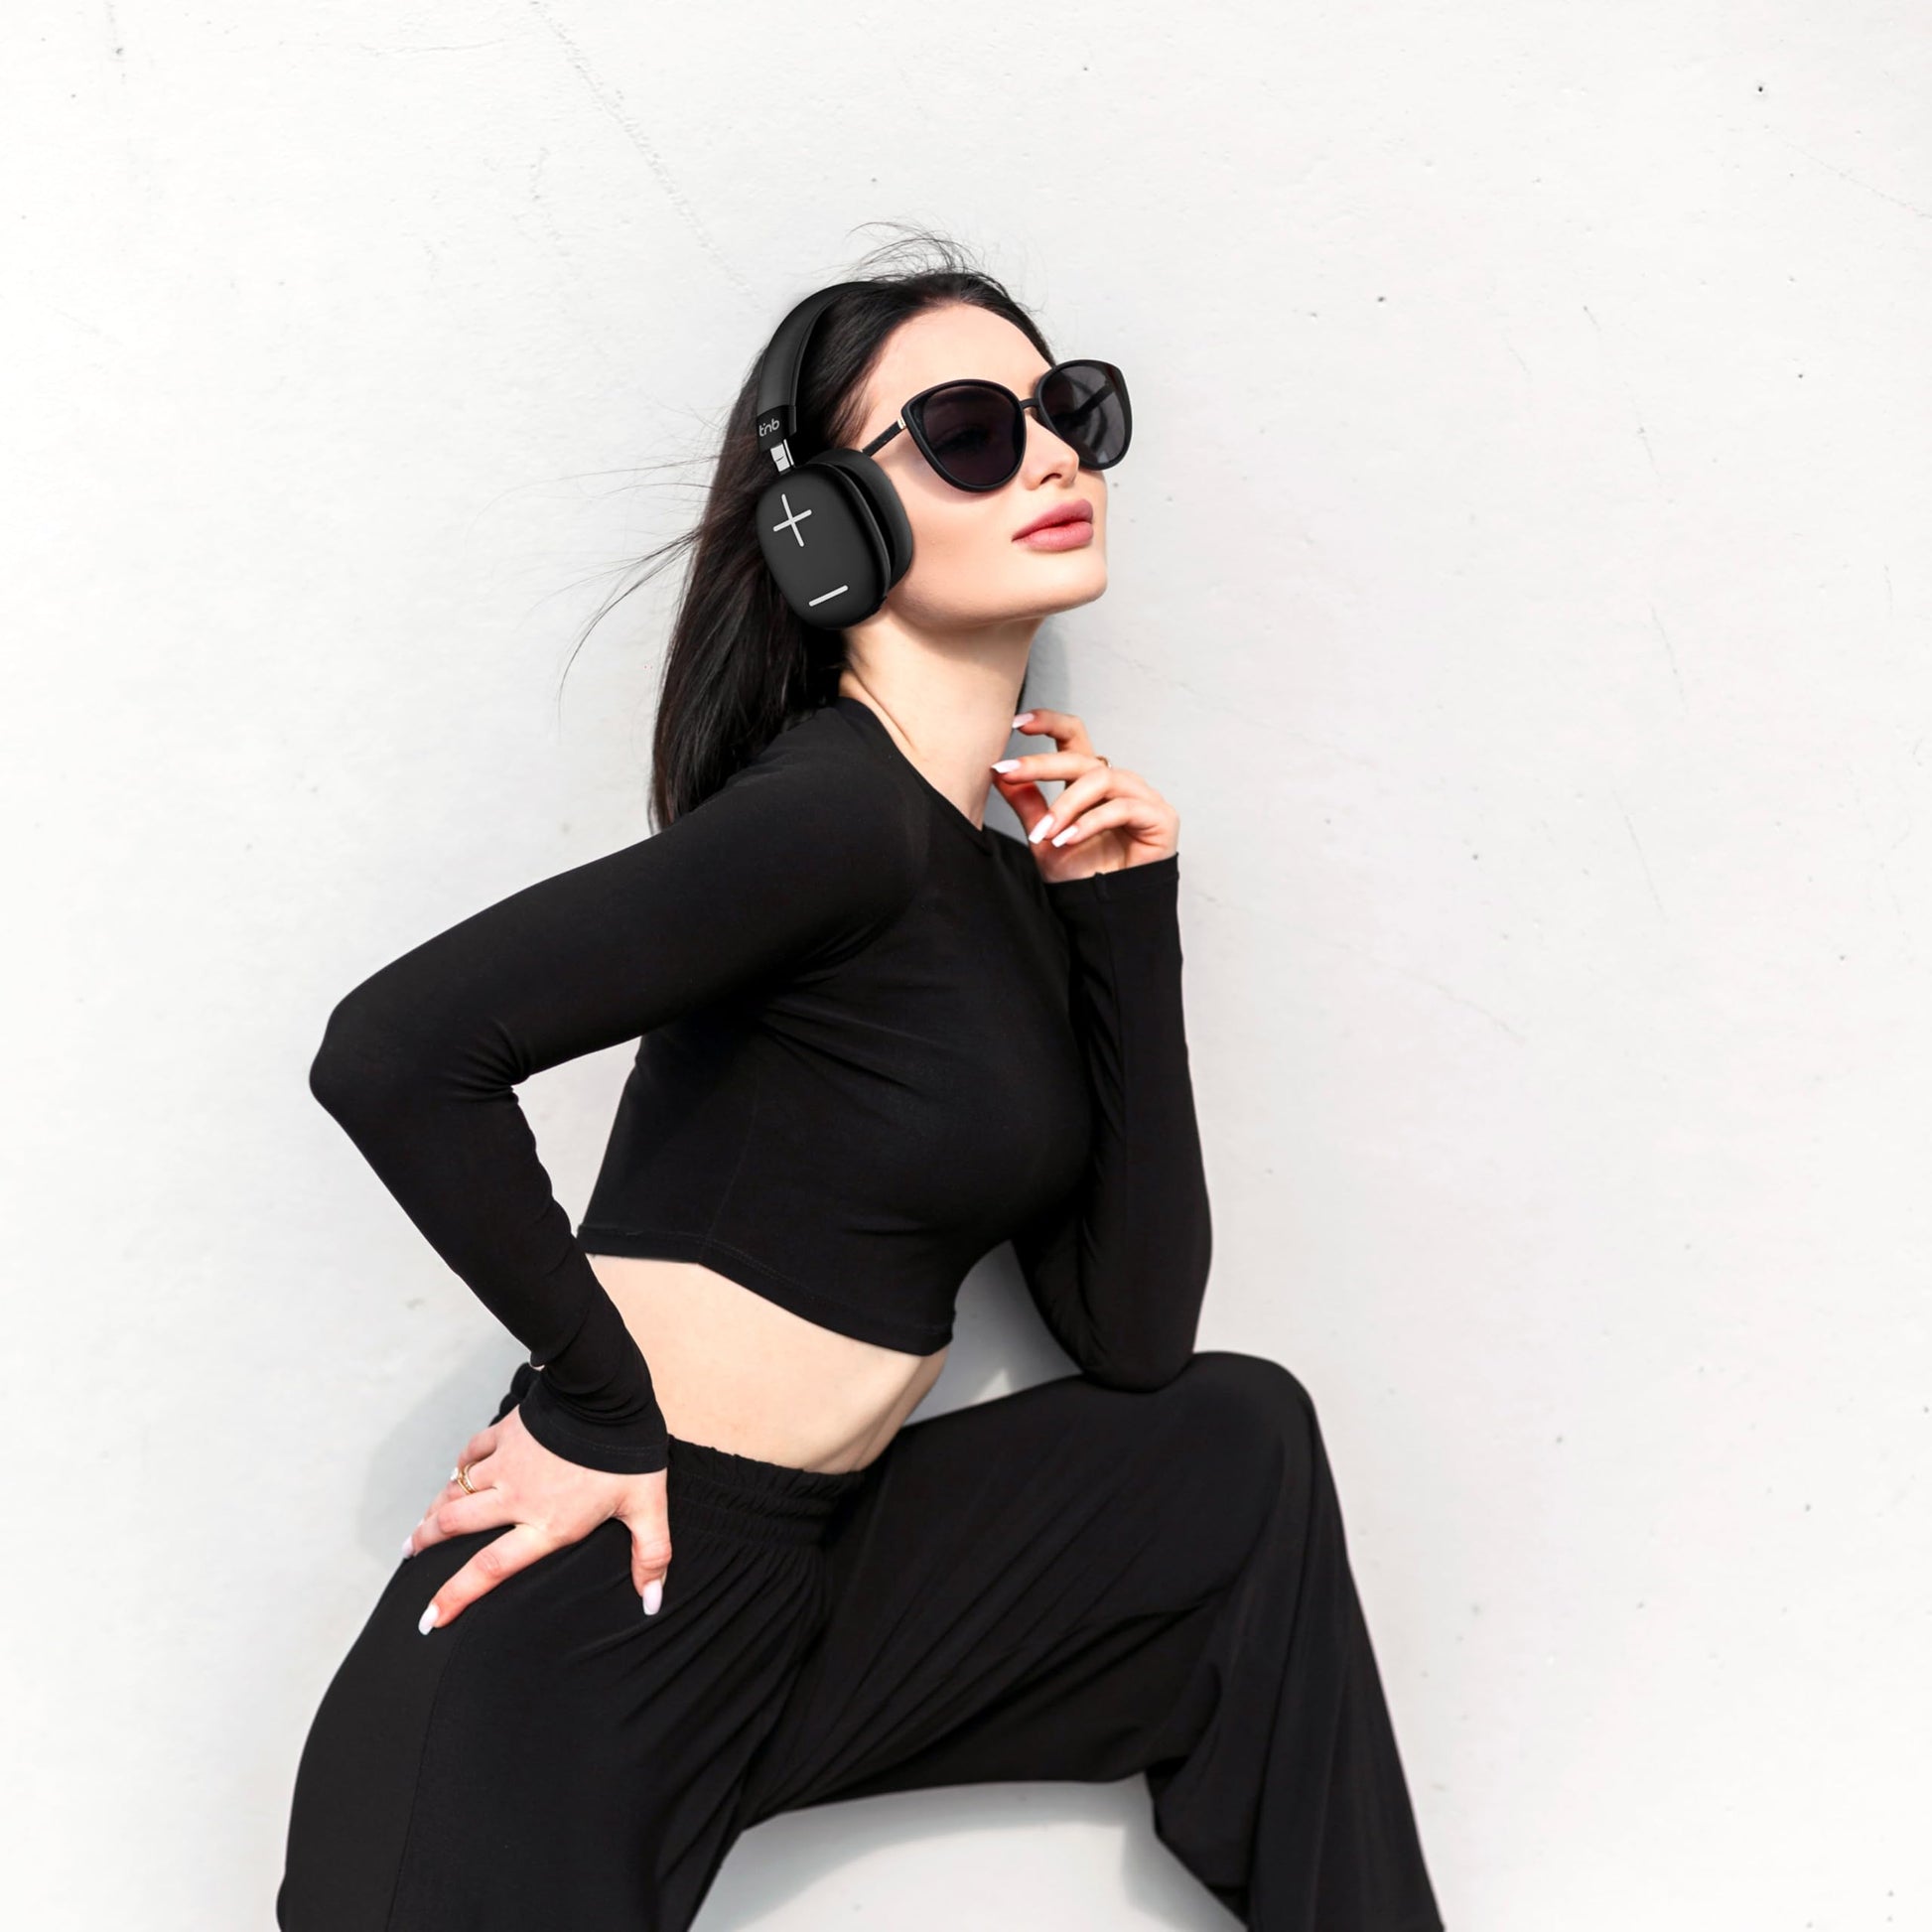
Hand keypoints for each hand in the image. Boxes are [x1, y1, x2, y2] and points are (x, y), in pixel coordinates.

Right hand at [401, 1400, 671, 1630]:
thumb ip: (650, 1556)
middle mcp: (516, 1498)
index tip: (431, 1618)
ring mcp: (506, 1464)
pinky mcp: (505, 1432)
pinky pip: (470, 1453)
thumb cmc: (628, 1454)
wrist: (606, 1395)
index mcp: (547, 1524)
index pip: (491, 1569)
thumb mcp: (647, 1508)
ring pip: (456, 1491)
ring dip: (435, 1509)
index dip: (456, 1595)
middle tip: (409, 1555)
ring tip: (420, 1526)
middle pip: (456, 1526)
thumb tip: (651, 1602)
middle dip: (427, 1543)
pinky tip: (454, 1473)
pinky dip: (458, 1466)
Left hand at [992, 706, 1179, 881]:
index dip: (1049, 723)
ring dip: (1066, 805)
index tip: (1018, 723)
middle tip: (1010, 772)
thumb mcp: (1044, 836)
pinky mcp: (1159, 816)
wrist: (1106, 914)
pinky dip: (1090, 823)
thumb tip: (999, 772)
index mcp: (1090, 781)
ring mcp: (1141, 796)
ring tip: (1045, 833)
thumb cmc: (1082, 876)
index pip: (1073, 737)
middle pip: (1081, 757)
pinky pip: (1121, 808)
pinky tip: (1068, 840)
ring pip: (1100, 780)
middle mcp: (1118, 782)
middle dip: (1042, 764)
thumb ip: (1027, 804)